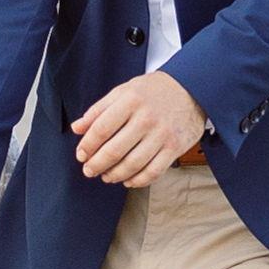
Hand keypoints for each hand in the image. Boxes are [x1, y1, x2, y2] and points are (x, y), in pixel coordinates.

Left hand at [71, 70, 206, 189]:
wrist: (191, 88)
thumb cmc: (153, 91)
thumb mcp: (124, 91)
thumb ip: (99, 110)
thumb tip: (77, 128)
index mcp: (130, 101)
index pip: (101, 129)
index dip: (87, 146)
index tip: (81, 155)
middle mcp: (146, 118)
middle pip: (115, 150)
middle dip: (97, 164)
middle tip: (89, 170)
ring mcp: (162, 134)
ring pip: (132, 164)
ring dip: (115, 175)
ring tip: (106, 176)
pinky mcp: (174, 148)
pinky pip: (153, 172)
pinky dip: (137, 181)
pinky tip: (127, 180)